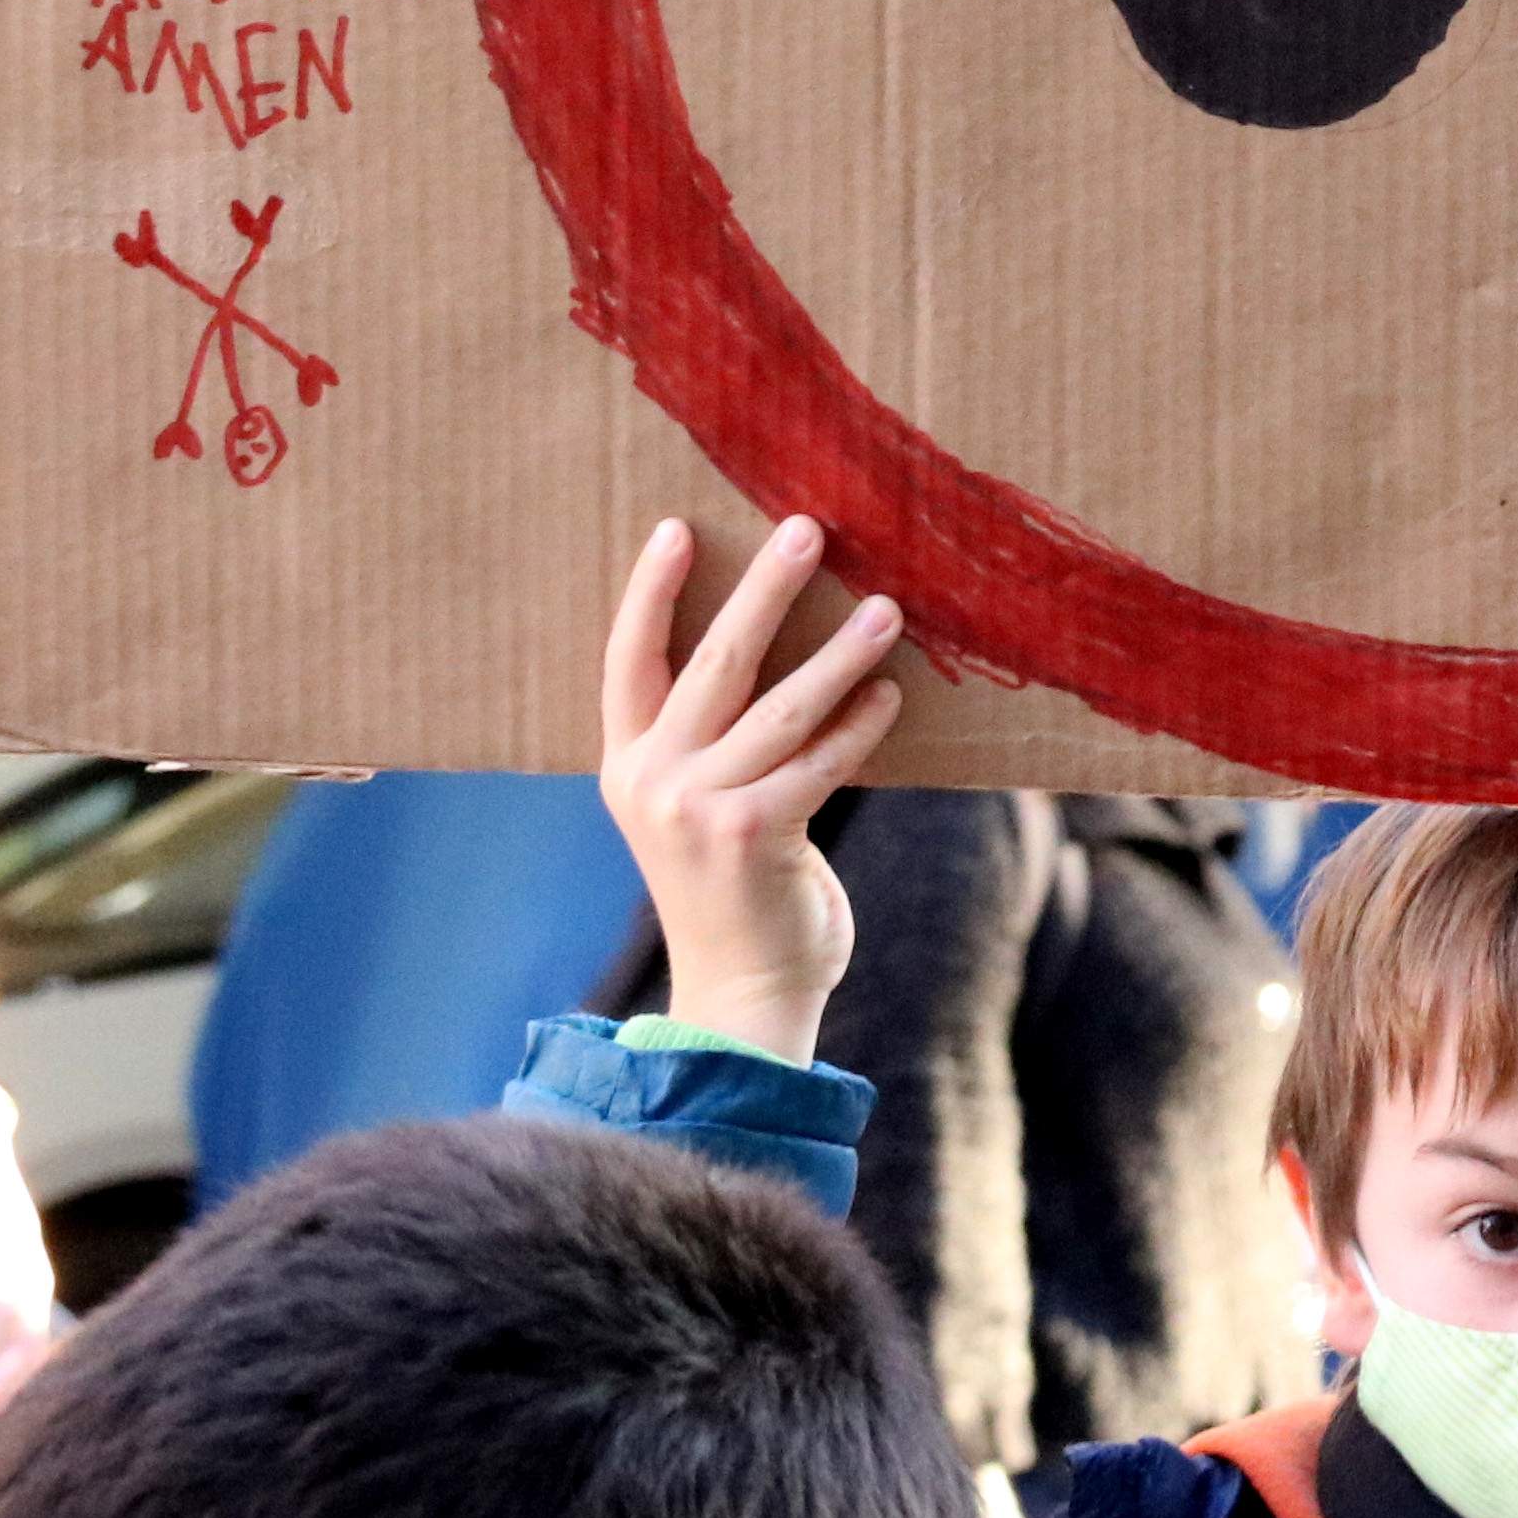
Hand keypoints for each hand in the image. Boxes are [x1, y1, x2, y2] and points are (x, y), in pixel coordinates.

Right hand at [600, 515, 906, 1060]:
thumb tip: (775, 649)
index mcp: (627, 765)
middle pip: (713, 663)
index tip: (678, 527)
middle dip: (764, 590)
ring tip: (885, 610)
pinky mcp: (756, 832)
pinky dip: (860, 723)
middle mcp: (653, 781)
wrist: (742, 990)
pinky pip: (821, 758)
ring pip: (781, 706)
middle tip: (806, 530)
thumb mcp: (695, 810)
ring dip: (839, 652)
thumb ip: (710, 745)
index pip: (629, 659)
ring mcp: (700, 807)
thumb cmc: (736, 888)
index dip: (651, 592)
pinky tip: (890, 693)